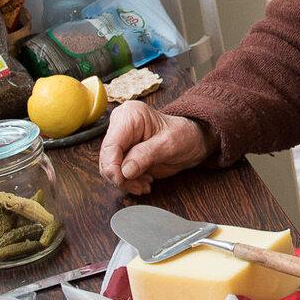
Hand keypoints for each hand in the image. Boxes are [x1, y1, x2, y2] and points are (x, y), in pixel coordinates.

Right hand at [96, 101, 211, 194]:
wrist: (193, 140)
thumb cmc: (185, 135)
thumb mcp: (168, 145)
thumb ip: (146, 155)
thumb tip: (125, 170)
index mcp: (130, 115)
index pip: (110, 145)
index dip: (112, 167)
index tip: (122, 180)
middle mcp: (121, 125)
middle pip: (107, 158)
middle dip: (121, 177)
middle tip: (140, 185)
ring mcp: (121, 139)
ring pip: (110, 168)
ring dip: (126, 181)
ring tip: (145, 184)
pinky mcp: (124, 152)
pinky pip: (118, 171)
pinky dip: (129, 181)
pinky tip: (144, 181)